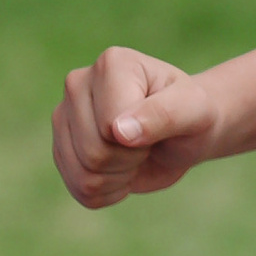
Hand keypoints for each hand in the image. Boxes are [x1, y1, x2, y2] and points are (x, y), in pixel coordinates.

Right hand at [51, 48, 224, 204]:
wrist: (182, 133)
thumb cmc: (191, 114)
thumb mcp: (194, 111)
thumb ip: (164, 114)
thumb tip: (118, 131)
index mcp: (111, 64)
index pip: (108, 126)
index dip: (139, 142)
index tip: (158, 127)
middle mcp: (78, 83)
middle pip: (92, 152)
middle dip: (129, 162)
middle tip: (147, 144)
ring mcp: (64, 114)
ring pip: (83, 174)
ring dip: (118, 178)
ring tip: (133, 156)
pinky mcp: (61, 145)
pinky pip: (78, 188)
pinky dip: (107, 191)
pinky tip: (120, 171)